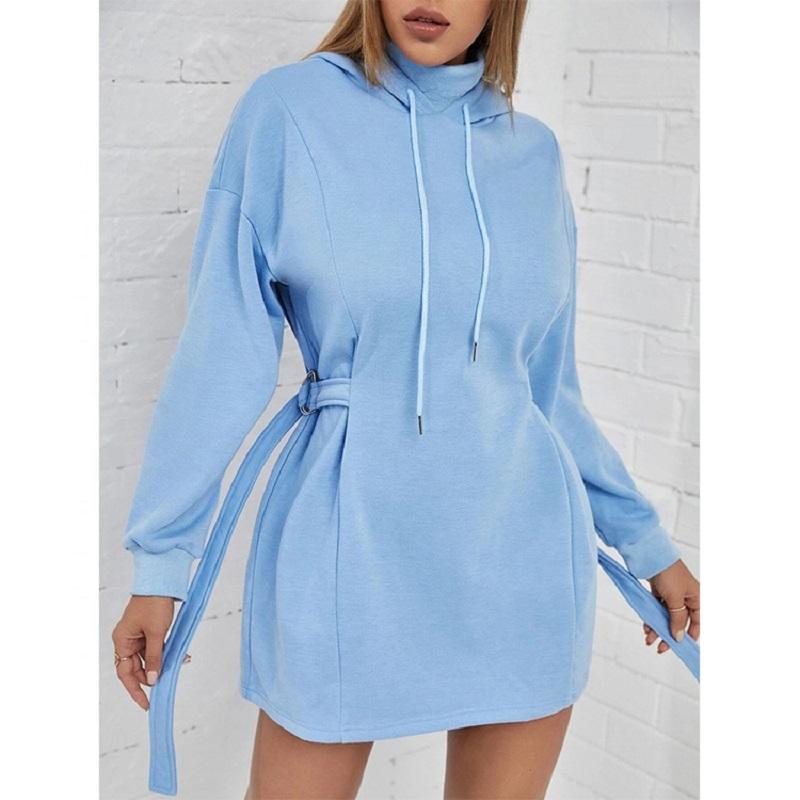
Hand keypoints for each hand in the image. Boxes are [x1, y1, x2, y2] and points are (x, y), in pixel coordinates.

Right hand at [111, 595, 174, 709]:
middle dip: (151, 677)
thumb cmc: (154, 603)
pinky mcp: (147, 631)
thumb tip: (153, 679)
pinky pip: (154, 648)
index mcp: (122, 641)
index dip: (135, 690)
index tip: (146, 704)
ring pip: (147, 658)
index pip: (125, 673)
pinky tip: (180, 655)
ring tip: (179, 664)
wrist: (161, 581)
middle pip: (135, 668)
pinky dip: (165, 653)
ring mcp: (136, 635)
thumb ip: (155, 657)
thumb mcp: (156, 633)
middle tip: (165, 685)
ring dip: (162, 663)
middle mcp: (126, 640)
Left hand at [642, 559, 699, 653]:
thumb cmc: (668, 573)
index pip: (697, 621)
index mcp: (696, 597)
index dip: (690, 635)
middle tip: (661, 648)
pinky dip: (652, 618)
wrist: (650, 555)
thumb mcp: (675, 599)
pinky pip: (657, 609)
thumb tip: (678, 637)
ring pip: (666, 617)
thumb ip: (677, 619)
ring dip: (658, 629)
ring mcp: (671, 594)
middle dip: (669, 635)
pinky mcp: (659, 591)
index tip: (680, 647)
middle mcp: (685, 597)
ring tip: (648, 639)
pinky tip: (646, 627)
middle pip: (679, 622)